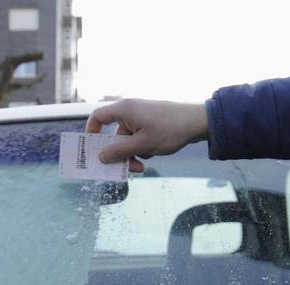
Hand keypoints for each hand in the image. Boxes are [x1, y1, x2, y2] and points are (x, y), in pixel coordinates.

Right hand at [85, 99, 208, 172]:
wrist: (198, 122)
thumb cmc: (170, 129)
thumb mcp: (142, 145)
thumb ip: (119, 152)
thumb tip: (101, 157)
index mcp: (124, 110)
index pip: (97, 117)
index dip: (91, 132)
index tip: (92, 149)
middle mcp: (129, 111)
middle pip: (114, 136)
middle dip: (120, 154)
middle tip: (128, 169)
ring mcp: (140, 117)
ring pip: (127, 140)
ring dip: (133, 154)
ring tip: (145, 164)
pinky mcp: (149, 123)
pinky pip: (138, 138)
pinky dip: (142, 148)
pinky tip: (155, 152)